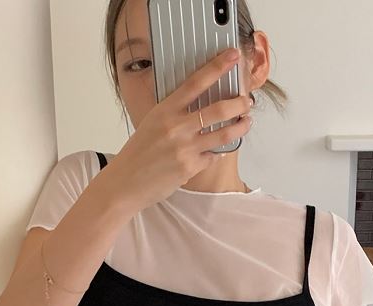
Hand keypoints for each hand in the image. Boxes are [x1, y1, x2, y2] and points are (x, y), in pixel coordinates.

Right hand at [105, 47, 253, 212]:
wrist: (125, 182)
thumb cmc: (138, 153)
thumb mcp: (152, 123)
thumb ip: (174, 113)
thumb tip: (197, 105)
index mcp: (165, 110)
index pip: (195, 82)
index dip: (217, 67)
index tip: (232, 56)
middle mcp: (176, 127)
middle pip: (218, 109)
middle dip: (239, 103)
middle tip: (247, 101)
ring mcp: (184, 148)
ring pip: (223, 134)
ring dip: (240, 127)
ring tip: (246, 122)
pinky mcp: (190, 167)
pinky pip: (213, 156)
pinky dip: (219, 152)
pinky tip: (221, 148)